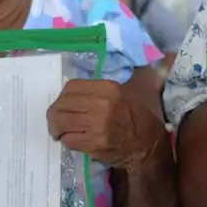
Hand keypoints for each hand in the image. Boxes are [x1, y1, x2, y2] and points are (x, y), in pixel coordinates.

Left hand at [47, 79, 165, 171]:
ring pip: (61, 123)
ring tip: (59, 131)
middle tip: (56, 119)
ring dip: (56, 128)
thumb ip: (135, 71)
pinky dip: (67, 140)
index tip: (65, 102)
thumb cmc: (145, 117)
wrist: (150, 148)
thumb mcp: (143, 87)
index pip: (72, 87)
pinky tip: (72, 140)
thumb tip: (152, 57)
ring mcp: (97, 126)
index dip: (63, 95)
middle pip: (62, 105)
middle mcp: (102, 105)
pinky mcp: (95, 145)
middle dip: (55, 113)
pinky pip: (69, 140)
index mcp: (109, 89)